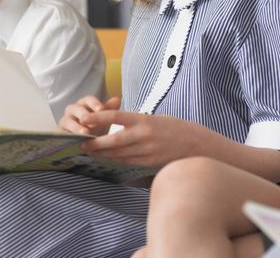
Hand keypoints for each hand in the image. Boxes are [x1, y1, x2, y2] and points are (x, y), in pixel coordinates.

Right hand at [59, 96, 120, 135]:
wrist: (86, 141)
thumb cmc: (96, 126)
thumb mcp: (104, 119)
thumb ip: (109, 110)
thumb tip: (117, 99)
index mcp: (84, 104)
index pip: (88, 100)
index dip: (94, 103)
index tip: (101, 109)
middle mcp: (73, 110)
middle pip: (76, 108)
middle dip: (84, 115)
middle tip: (92, 122)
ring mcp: (65, 121)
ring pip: (67, 121)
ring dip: (76, 127)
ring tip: (85, 133)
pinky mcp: (59, 132)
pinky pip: (61, 133)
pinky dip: (67, 136)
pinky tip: (74, 141)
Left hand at [80, 112, 212, 166]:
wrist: (197, 145)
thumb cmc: (176, 128)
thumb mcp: (156, 118)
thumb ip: (137, 122)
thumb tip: (116, 124)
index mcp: (145, 120)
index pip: (117, 117)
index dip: (99, 118)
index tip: (85, 119)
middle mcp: (144, 136)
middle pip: (113, 141)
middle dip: (95, 143)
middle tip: (81, 142)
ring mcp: (147, 151)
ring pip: (118, 154)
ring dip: (103, 153)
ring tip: (90, 151)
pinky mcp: (149, 163)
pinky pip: (128, 161)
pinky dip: (116, 159)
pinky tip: (108, 158)